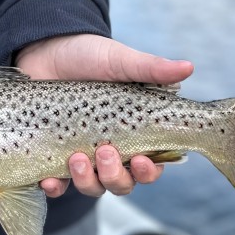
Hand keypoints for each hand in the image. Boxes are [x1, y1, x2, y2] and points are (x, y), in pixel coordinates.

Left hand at [15, 34, 193, 200]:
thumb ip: (152, 68)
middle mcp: (110, 149)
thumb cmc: (90, 55)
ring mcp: (81, 154)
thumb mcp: (121, 61)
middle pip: (122, 183)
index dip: (149, 171)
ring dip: (88, 181)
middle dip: (116, 176)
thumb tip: (188, 68)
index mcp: (133, 132)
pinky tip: (49, 180)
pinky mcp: (52, 155)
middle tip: (106, 152)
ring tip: (77, 158)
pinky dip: (54, 187)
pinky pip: (56, 184)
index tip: (140, 160)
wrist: (46, 47)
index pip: (150, 165)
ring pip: (92, 186)